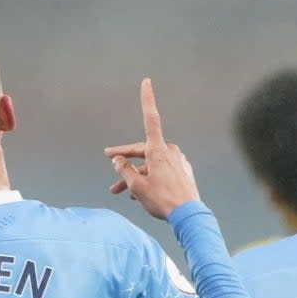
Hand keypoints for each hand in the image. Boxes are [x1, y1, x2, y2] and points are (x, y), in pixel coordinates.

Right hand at [104, 78, 199, 218]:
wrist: (188, 215)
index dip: (147, 99)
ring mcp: (178, 162)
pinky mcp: (183, 172)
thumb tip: (118, 161)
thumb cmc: (161, 200)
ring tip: (122, 192)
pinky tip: (140, 194)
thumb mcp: (136, 186)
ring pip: (151, 165)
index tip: (146, 81)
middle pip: (143, 151)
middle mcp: (170, 152)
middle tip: (108, 159)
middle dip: (125, 161)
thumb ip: (124, 171)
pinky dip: (149, 179)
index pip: (150, 118)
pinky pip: (161, 172)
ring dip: (136, 176)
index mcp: (158, 151)